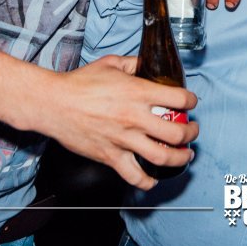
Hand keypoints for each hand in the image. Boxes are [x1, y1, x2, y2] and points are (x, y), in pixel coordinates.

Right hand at [43, 55, 197, 189]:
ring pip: (162, 156)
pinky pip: (134, 175)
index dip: (191, 101)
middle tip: (192, 130)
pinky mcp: (110, 156)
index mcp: (138, 92)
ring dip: (180, 158)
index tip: (191, 103)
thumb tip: (145, 65)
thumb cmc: (79, 83)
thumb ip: (133, 64)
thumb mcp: (110, 64)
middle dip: (191, 133)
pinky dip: (147, 181)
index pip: (179, 99)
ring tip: (185, 155)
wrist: (54, 103)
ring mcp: (123, 139)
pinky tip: (152, 179)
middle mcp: (135, 117)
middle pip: (177, 132)